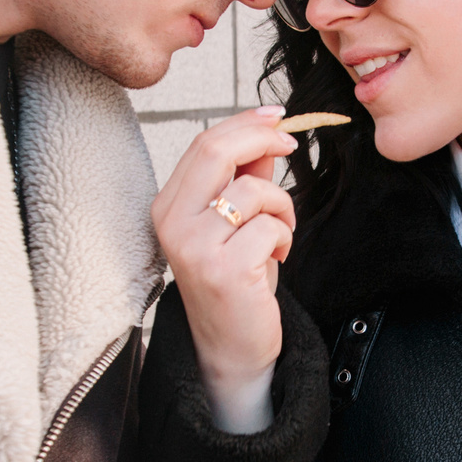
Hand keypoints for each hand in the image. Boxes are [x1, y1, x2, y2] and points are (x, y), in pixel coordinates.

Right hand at [151, 107, 298, 431]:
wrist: (231, 345)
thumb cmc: (236, 279)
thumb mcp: (237, 221)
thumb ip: (246, 177)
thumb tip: (268, 132)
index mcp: (169, 206)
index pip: (204, 144)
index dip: (245, 123)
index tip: (277, 117)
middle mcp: (173, 224)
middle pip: (216, 151)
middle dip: (262, 138)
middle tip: (292, 145)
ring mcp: (195, 248)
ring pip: (254, 191)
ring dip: (282, 207)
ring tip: (280, 233)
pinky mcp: (224, 270)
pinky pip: (270, 227)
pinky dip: (284, 237)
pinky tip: (276, 258)